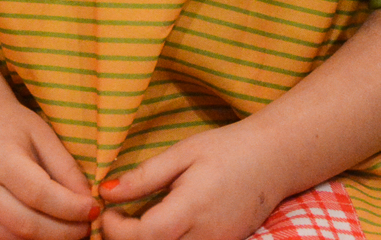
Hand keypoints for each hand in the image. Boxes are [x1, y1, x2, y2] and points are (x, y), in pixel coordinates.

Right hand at [0, 103, 95, 239]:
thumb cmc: (12, 125)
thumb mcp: (43, 134)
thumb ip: (65, 166)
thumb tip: (87, 200)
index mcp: (0, 158)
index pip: (39, 194)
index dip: (70, 207)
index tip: (94, 208)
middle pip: (26, 223)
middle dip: (63, 232)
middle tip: (88, 226)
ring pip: (14, 237)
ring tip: (74, 230)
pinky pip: (5, 237)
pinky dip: (32, 238)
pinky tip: (52, 230)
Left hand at [99, 122, 281, 239]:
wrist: (274, 159)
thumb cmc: (227, 149)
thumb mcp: (183, 153)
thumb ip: (145, 176)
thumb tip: (106, 192)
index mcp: (193, 207)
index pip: (144, 236)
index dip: (117, 230)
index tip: (107, 211)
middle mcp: (206, 235)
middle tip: (115, 219)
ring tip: (135, 224)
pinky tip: (160, 227)